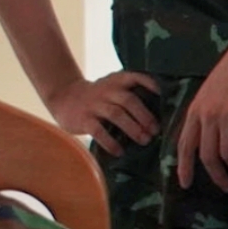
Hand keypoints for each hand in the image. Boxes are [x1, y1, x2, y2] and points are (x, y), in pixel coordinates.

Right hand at [44, 71, 160, 156]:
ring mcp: (93, 104)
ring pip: (116, 114)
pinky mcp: (83, 119)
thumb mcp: (111, 87)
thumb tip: (159, 115)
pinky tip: (119, 151)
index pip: (135, 77)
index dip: (150, 84)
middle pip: (129, 100)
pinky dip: (110, 142)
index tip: (163, 96)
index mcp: (115, 81)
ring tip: (144, 140)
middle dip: (144, 116)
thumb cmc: (97, 97)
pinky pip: (98, 131)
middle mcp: (105, 90)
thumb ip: (129, 94)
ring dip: (133, 128)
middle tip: (155, 131)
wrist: (64, 97)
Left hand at [175, 28, 227, 190]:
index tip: (186, 185)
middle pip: (208, 155)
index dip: (184, 167)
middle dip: (217, 175)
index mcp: (195, 110)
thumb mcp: (211, 93)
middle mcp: (207, 114)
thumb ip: (206, 114)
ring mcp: (226, 113)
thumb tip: (207, 141)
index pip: (184, 145)